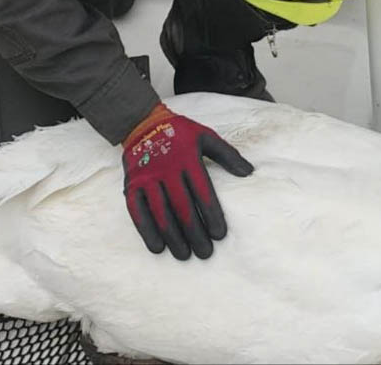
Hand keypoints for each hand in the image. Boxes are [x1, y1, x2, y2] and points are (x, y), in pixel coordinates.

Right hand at [122, 103, 252, 259]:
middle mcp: (166, 169)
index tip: (219, 235)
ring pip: (161, 212)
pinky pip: (137, 211)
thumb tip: (249, 172)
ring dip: (173, 236)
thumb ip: (227, 155)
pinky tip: (157, 247)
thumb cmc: (180, 133)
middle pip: (182, 206)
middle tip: (205, 253)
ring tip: (184, 255)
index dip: (211, 215)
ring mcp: (146, 178)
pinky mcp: (131, 185)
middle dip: (194, 233)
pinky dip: (146, 231)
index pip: (202, 191)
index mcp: (187, 158)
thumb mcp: (205, 136)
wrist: (143, 124)